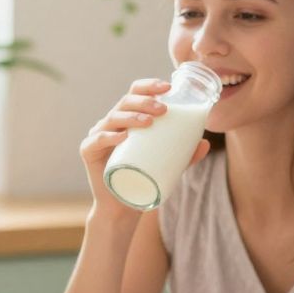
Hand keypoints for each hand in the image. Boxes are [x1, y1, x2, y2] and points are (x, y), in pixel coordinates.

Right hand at [79, 78, 207, 214]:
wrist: (124, 206)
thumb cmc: (145, 179)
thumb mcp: (169, 165)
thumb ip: (185, 155)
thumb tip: (205, 143)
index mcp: (128, 118)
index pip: (136, 93)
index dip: (149, 86)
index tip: (168, 87)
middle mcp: (111, 123)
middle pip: (125, 102)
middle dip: (144, 101)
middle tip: (163, 109)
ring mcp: (98, 136)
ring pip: (112, 118)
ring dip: (131, 116)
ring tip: (149, 122)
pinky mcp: (88, 152)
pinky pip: (96, 140)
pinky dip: (108, 136)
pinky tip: (122, 137)